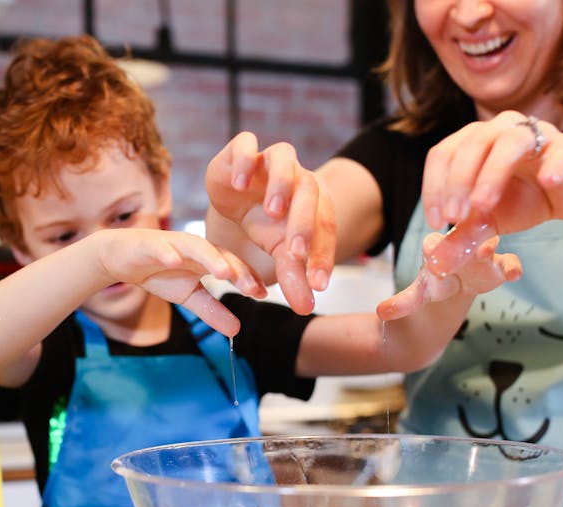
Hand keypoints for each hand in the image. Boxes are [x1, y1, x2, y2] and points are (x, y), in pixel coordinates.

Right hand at [93, 229, 265, 335]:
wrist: (120, 257)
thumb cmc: (159, 272)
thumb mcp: (188, 296)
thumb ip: (212, 311)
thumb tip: (237, 331)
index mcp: (207, 259)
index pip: (232, 266)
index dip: (247, 278)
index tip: (261, 294)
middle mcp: (195, 248)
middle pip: (220, 255)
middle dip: (236, 269)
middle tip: (250, 287)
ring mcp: (173, 243)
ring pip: (195, 247)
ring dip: (210, 257)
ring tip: (223, 271)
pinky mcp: (149, 244)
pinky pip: (160, 247)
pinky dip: (168, 253)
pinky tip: (174, 261)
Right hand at [205, 131, 335, 313]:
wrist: (235, 196)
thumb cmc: (265, 224)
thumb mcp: (279, 252)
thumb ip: (293, 276)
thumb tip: (305, 309)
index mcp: (315, 201)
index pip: (326, 227)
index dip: (323, 256)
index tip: (317, 284)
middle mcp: (297, 176)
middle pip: (309, 191)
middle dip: (304, 223)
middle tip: (294, 252)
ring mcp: (270, 160)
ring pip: (285, 157)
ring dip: (282, 184)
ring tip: (272, 211)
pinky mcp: (241, 149)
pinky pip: (246, 142)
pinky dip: (246, 159)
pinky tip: (240, 184)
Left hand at [377, 231, 521, 320]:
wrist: (443, 297)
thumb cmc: (429, 290)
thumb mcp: (416, 296)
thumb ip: (403, 303)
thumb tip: (382, 314)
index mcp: (434, 250)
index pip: (432, 246)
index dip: (433, 249)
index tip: (432, 255)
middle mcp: (456, 248)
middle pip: (462, 241)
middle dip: (465, 243)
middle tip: (473, 249)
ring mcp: (478, 255)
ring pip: (486, 247)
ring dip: (489, 249)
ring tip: (491, 257)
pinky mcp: (497, 267)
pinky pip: (507, 264)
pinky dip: (511, 267)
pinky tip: (516, 274)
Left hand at [421, 110, 562, 274]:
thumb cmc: (525, 200)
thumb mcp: (489, 220)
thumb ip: (464, 236)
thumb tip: (438, 262)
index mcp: (477, 140)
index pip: (445, 153)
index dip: (434, 186)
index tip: (437, 222)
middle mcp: (505, 128)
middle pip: (474, 143)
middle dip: (459, 181)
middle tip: (455, 217)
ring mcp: (541, 134)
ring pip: (512, 142)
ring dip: (492, 173)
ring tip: (483, 206)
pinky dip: (555, 164)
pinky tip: (546, 182)